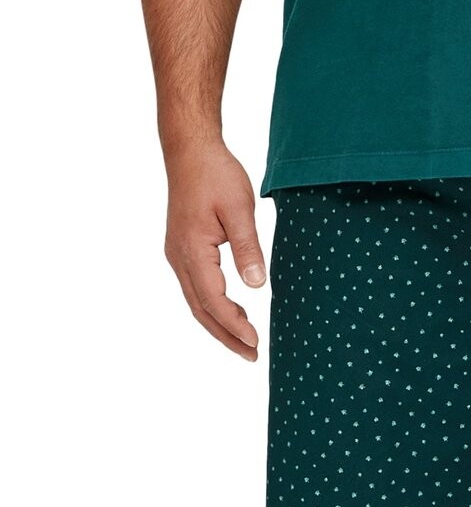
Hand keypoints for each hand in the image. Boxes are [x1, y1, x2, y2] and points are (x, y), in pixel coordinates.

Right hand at [163, 142, 265, 359]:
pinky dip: (213, 307)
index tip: (255, 341)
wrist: (189, 151)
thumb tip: (257, 285)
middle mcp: (179, 258)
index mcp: (192, 250)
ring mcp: (177, 256)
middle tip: (252, 355)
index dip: (235, 325)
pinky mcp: (182, 251)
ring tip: (245, 342)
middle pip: (201, 310)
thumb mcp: (238, 209)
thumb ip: (248, 248)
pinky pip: (196, 289)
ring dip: (219, 325)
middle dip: (226, 336)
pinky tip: (233, 312)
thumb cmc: (215, 174)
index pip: (214, 301)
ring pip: (197, 302)